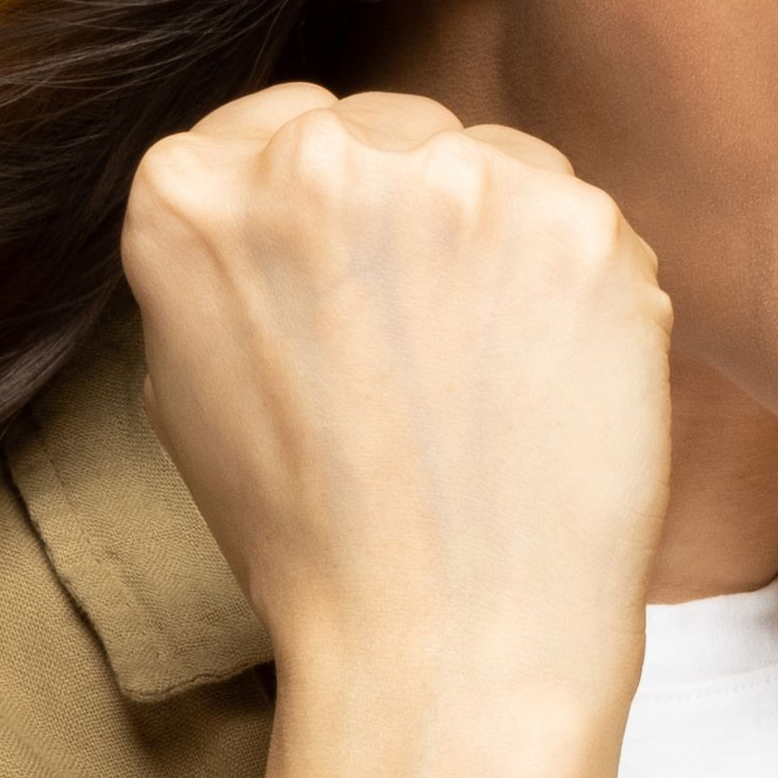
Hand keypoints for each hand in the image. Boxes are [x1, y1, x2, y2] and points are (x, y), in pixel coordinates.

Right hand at [122, 81, 668, 731]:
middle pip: (392, 132)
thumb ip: (228, 257)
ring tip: (488, 382)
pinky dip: (583, 294)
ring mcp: (456, 180)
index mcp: (191, 190)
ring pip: (498, 165)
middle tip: (429, 354)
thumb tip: (280, 198)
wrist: (443, 647)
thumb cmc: (315, 541)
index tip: (353, 283)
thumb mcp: (192, 383)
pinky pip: (586, 224)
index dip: (330, 213)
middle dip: (416, 217)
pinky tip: (551, 385)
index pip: (277, 130)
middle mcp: (316, 158)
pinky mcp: (579, 223)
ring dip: (503, 245)